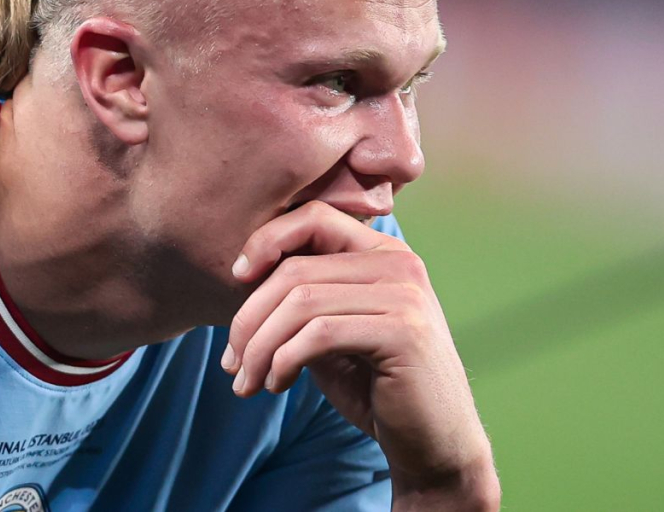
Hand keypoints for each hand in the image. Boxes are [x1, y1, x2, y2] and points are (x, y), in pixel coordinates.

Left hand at [223, 201, 499, 509]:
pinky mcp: (403, 332)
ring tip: (246, 381)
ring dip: (260, 347)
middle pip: (296, 268)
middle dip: (249, 317)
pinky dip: (283, 360)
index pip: (314, 217)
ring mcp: (405, 295)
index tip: (235, 279)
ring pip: (301, 302)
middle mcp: (399, 262)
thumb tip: (242, 276)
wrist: (433, 446)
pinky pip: (319, 334)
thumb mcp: (330, 331)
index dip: (266, 240)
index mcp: (383, 251)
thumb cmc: (375, 387)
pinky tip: (276, 384)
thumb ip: (301, 298)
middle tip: (230, 362)